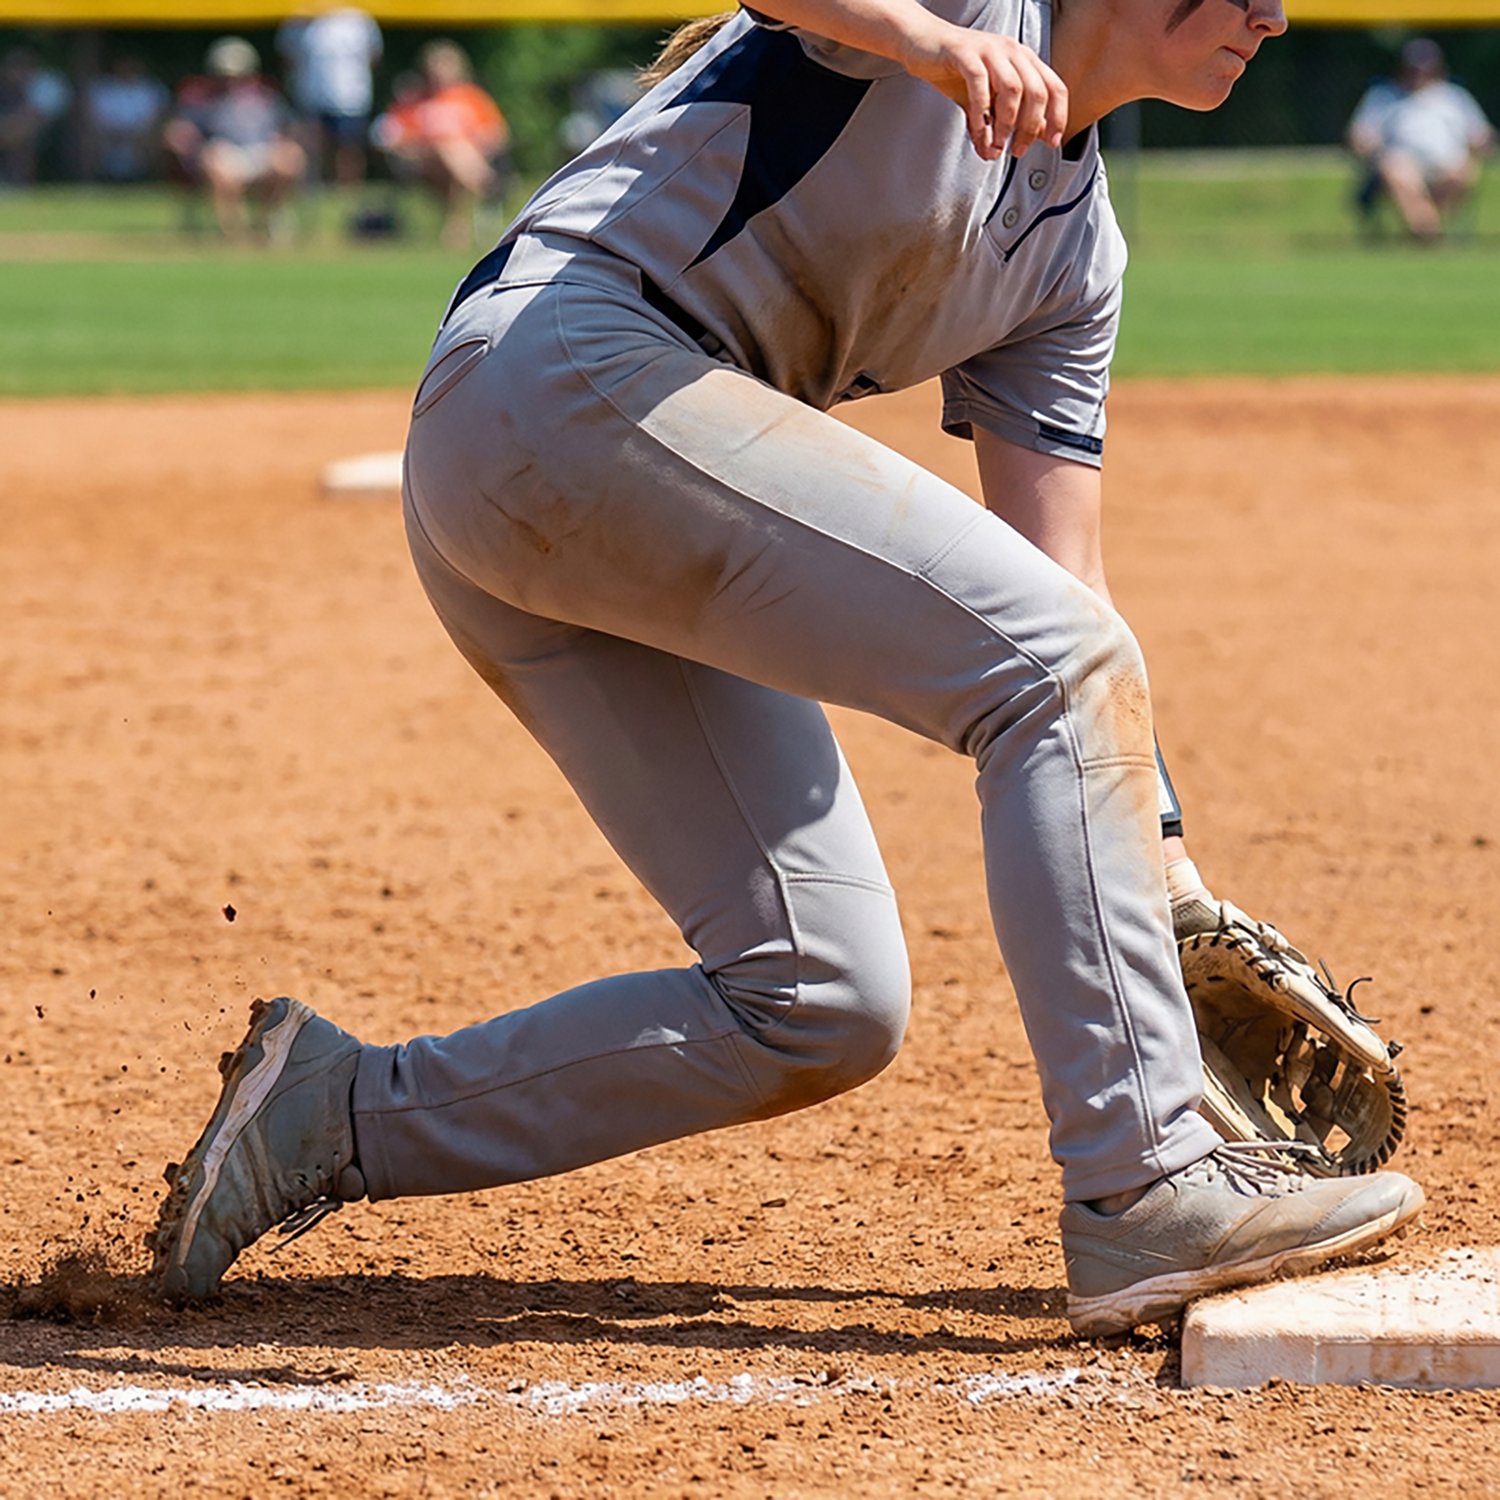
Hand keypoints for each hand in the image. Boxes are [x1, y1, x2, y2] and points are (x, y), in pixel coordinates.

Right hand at [899, 18, 1067, 160]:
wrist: (923, 45)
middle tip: (1017, 150)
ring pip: (1012, 89)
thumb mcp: (989, 99)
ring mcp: (990, 49)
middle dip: (1029, 128)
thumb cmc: (957, 72)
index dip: (1058, 117)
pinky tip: (976, 131)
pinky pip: (979, 85)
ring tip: (995, 146)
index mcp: (1023, 60)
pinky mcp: (965, 53)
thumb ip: (1008, 118)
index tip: (1051, 143)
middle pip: (1037, 91)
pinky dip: (980, 113)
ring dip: (1006, 124)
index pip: (1054, 87)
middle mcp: (1012, 51)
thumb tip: (1023, 144)